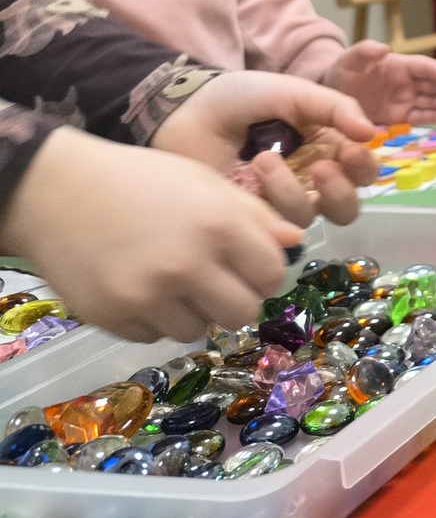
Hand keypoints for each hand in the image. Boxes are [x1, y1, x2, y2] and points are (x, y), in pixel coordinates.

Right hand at [0, 128, 301, 341]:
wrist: (59, 193)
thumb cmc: (143, 180)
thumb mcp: (205, 183)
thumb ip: (255, 215)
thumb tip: (295, 242)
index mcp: (219, 225)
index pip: (273, 274)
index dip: (266, 273)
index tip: (252, 267)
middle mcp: (187, 265)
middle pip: (244, 313)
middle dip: (238, 300)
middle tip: (218, 283)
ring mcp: (147, 296)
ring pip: (199, 331)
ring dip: (195, 313)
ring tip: (175, 283)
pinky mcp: (113, 318)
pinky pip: (156, 336)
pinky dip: (156, 320)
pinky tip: (142, 289)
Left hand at [150, 71, 379, 226]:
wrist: (186, 111)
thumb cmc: (241, 98)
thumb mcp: (293, 92)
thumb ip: (335, 107)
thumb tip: (371, 134)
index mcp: (326, 148)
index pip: (362, 171)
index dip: (363, 167)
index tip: (351, 150)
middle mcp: (309, 181)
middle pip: (345, 207)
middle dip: (339, 190)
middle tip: (320, 167)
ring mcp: (279, 203)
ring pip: (310, 218)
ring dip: (293, 190)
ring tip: (264, 159)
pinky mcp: (250, 219)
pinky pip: (274, 226)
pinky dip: (270, 201)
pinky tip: (252, 175)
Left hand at [320, 40, 435, 122]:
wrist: (333, 94)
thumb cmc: (344, 72)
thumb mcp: (351, 59)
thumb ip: (365, 51)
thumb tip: (385, 48)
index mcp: (400, 65)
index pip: (425, 67)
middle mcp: (408, 82)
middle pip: (435, 85)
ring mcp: (406, 100)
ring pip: (432, 101)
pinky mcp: (400, 116)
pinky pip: (421, 116)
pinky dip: (434, 117)